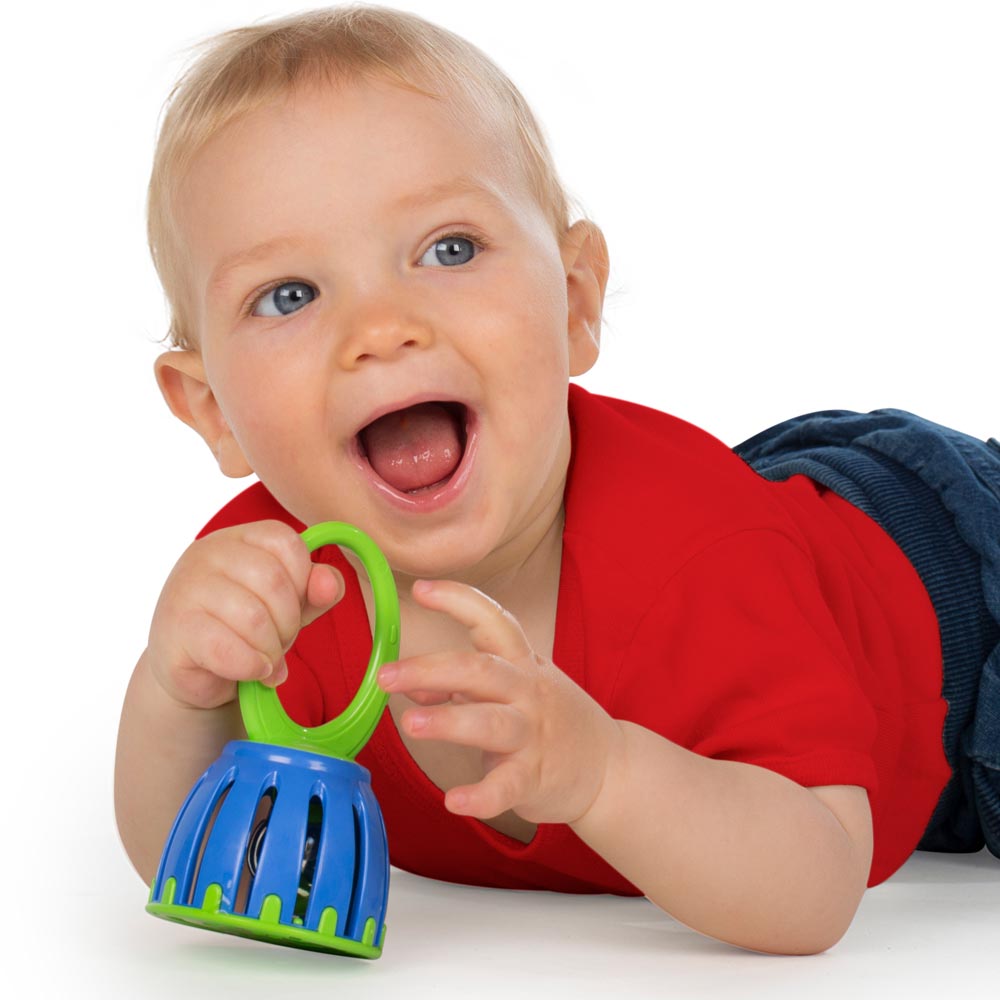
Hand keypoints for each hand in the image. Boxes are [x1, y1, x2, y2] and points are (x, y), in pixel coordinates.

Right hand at [146, 520, 343, 709]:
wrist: (195, 670)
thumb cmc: (244, 627)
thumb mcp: (290, 604)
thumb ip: (316, 590)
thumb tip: (329, 583)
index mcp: (239, 538)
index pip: (287, 543)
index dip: (303, 582)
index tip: (293, 608)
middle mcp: (208, 553)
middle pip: (273, 581)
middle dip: (288, 622)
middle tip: (279, 643)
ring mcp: (186, 588)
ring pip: (253, 617)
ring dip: (271, 650)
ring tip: (266, 660)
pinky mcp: (175, 629)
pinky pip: (227, 649)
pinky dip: (251, 667)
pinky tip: (253, 671)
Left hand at [377, 580, 624, 825]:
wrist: (609, 766)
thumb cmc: (550, 717)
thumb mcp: (515, 687)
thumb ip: (464, 683)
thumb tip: (413, 688)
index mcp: (521, 662)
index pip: (493, 619)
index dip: (458, 600)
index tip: (420, 589)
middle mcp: (527, 691)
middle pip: (479, 670)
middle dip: (430, 669)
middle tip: (386, 675)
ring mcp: (532, 734)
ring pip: (490, 723)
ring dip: (449, 722)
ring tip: (410, 724)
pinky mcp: (535, 777)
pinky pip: (506, 786)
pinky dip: (481, 795)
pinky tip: (454, 801)